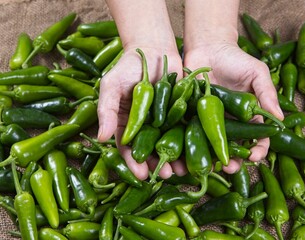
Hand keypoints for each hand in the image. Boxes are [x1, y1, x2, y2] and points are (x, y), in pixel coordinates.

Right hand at [97, 46, 182, 179]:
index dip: (134, 163)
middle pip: (151, 152)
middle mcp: (145, 127)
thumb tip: (101, 138)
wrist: (154, 49)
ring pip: (169, 146)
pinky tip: (196, 153)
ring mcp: (164, 122)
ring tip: (182, 170)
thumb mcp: (111, 85)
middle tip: (166, 175)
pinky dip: (190, 143)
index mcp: (126, 124)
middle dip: (158, 165)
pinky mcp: (182, 114)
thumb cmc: (128, 66)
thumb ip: (106, 110)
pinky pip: (186, 131)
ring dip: (176, 160)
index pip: (128, 148)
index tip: (141, 175)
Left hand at [184, 42, 283, 173]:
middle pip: (234, 149)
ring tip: (212, 168)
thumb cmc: (236, 59)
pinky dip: (190, 148)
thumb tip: (281, 120)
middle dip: (234, 162)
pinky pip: (191, 136)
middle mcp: (230, 123)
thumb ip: (267, 94)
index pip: (257, 139)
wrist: (207, 48)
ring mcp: (210, 122)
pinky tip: (190, 157)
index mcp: (248, 116)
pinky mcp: (191, 118)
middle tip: (230, 168)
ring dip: (213, 161)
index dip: (258, 150)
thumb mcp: (257, 73)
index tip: (254, 156)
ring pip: (212, 148)